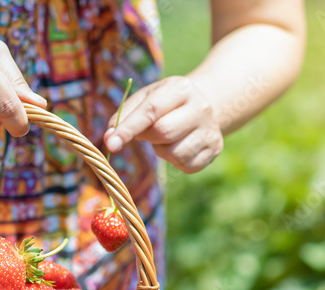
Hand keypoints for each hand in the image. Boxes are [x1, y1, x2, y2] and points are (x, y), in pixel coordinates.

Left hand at [104, 76, 222, 173]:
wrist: (203, 107)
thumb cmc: (166, 103)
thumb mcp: (146, 98)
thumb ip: (124, 115)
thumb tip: (108, 138)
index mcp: (181, 88)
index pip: (151, 109)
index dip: (128, 128)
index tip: (111, 143)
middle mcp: (201, 106)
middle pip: (163, 132)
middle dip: (147, 138)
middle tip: (146, 134)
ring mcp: (211, 129)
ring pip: (175, 153)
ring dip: (162, 151)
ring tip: (167, 138)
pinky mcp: (215, 148)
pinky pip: (187, 166)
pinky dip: (175, 161)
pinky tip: (179, 147)